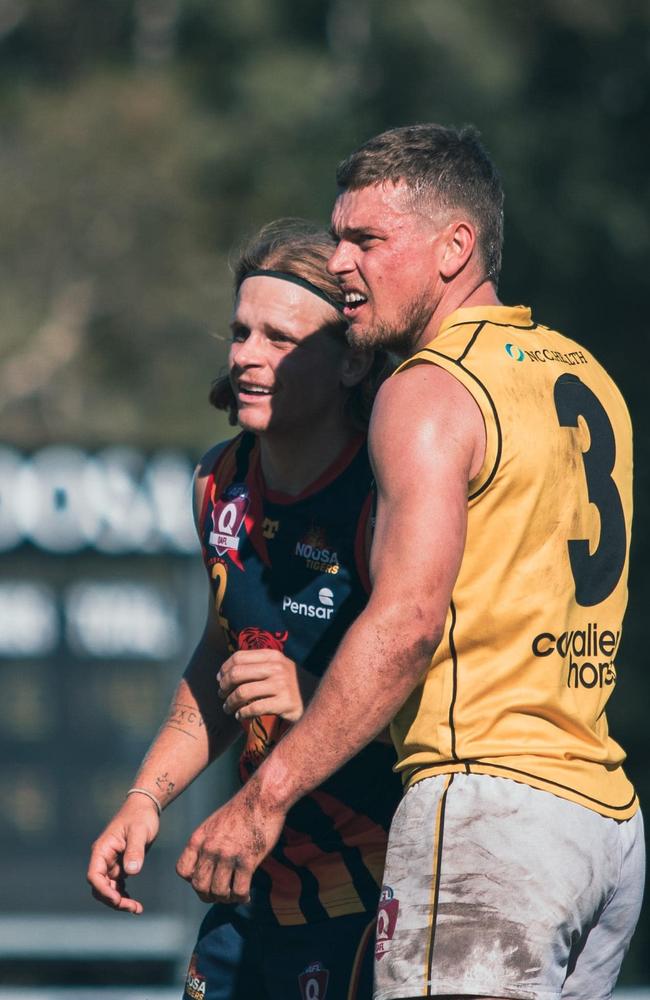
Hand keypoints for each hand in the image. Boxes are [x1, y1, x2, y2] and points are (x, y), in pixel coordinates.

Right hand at [86, 795, 159, 913]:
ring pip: (109, 889)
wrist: (145, 807)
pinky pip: (117, 885)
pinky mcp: (120, 865)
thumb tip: (131, 871)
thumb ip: (135, 850)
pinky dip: (124, 896)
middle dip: (113, 900)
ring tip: (137, 909)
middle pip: (100, 886)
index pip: (94, 876)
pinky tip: (135, 904)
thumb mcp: (139, 831)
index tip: (117, 899)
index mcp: (102, 849)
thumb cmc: (140, 816)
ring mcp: (111, 863)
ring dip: (119, 901)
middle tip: (132, 908)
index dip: (103, 890)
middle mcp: (103, 858)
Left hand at [176, 782, 284, 903]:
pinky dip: (242, 897)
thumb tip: (204, 868)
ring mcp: (228, 855)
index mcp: (199, 838)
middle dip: (209, 896)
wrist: (262, 798)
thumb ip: (206, 844)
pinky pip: (239, 890)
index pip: (183, 871)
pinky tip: (246, 894)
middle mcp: (210, 848)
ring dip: (226, 899)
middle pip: (199, 886)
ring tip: (234, 895)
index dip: (192, 881)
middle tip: (220, 895)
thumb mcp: (213, 824)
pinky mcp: (247, 860)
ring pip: (218, 892)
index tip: (205, 879)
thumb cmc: (241, 811)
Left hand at [217, 649, 310, 722]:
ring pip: (243, 692)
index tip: (219, 679)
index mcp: (273, 655)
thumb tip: (224, 671)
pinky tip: (240, 715)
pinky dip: (242, 713)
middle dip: (224, 686)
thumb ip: (257, 664)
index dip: (224, 669)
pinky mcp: (285, 703)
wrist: (317, 700)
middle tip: (221, 695)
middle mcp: (277, 668)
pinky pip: (254, 708)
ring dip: (230, 702)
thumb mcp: (277, 667)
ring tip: (228, 708)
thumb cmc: (290, 685)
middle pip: (237, 674)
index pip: (239, 657)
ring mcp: (282, 685)